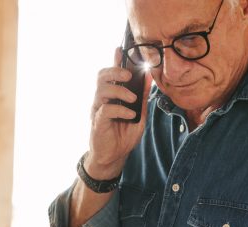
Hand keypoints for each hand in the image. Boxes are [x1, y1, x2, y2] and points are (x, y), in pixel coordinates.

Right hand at [86, 47, 151, 179]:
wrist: (114, 157)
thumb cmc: (124, 135)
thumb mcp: (139, 115)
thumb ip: (142, 97)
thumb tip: (149, 78)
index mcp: (112, 96)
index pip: (111, 74)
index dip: (114, 60)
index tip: (120, 49)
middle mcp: (102, 100)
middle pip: (101, 76)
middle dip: (115, 71)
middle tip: (128, 75)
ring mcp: (98, 110)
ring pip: (102, 89)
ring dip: (120, 91)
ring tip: (132, 99)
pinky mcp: (98, 121)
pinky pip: (106, 109)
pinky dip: (120, 109)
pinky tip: (130, 115)